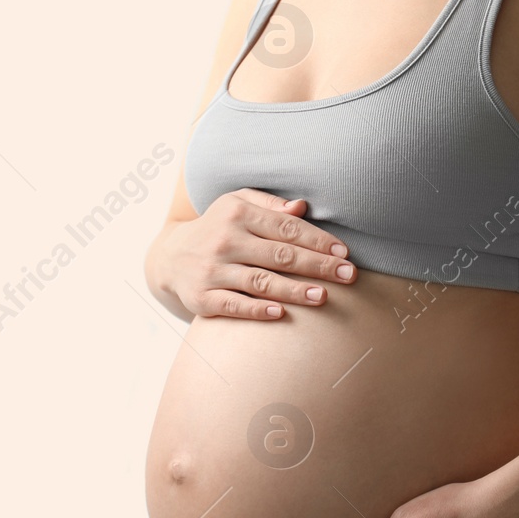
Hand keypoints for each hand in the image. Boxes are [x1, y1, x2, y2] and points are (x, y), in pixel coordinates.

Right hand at [157, 189, 355, 319]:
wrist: (170, 257)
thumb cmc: (217, 227)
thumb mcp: (237, 204)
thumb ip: (270, 206)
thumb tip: (302, 208)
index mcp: (238, 214)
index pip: (286, 228)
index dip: (318, 240)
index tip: (344, 253)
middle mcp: (225, 240)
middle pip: (279, 255)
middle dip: (317, 265)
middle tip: (348, 275)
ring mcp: (212, 270)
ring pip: (261, 282)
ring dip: (294, 290)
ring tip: (324, 297)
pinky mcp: (201, 297)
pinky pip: (233, 305)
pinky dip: (256, 309)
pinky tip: (280, 313)